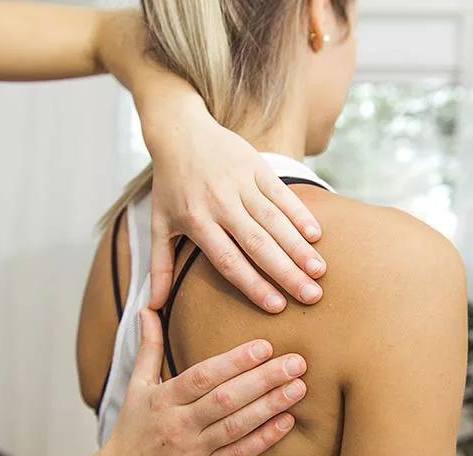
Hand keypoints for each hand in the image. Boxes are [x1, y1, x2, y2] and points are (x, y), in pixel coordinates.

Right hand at [89, 309, 306, 455]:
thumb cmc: (132, 430)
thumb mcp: (135, 386)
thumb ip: (149, 347)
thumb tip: (148, 309)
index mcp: (163, 399)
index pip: (202, 376)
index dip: (234, 361)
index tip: (264, 346)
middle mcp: (179, 424)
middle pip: (225, 398)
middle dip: (263, 379)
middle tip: (296, 362)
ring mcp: (193, 451)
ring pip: (237, 425)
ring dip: (270, 405)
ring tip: (299, 387)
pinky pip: (239, 454)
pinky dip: (264, 438)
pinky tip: (287, 421)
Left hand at [141, 90, 326, 312]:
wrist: (179, 132)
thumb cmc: (170, 185)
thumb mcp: (159, 224)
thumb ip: (159, 266)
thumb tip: (152, 306)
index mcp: (197, 221)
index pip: (229, 261)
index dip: (253, 284)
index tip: (276, 306)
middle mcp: (220, 203)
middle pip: (258, 245)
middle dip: (286, 273)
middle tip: (311, 296)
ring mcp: (240, 183)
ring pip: (274, 221)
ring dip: (299, 247)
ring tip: (319, 271)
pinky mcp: (256, 166)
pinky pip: (281, 194)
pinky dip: (299, 214)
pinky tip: (316, 235)